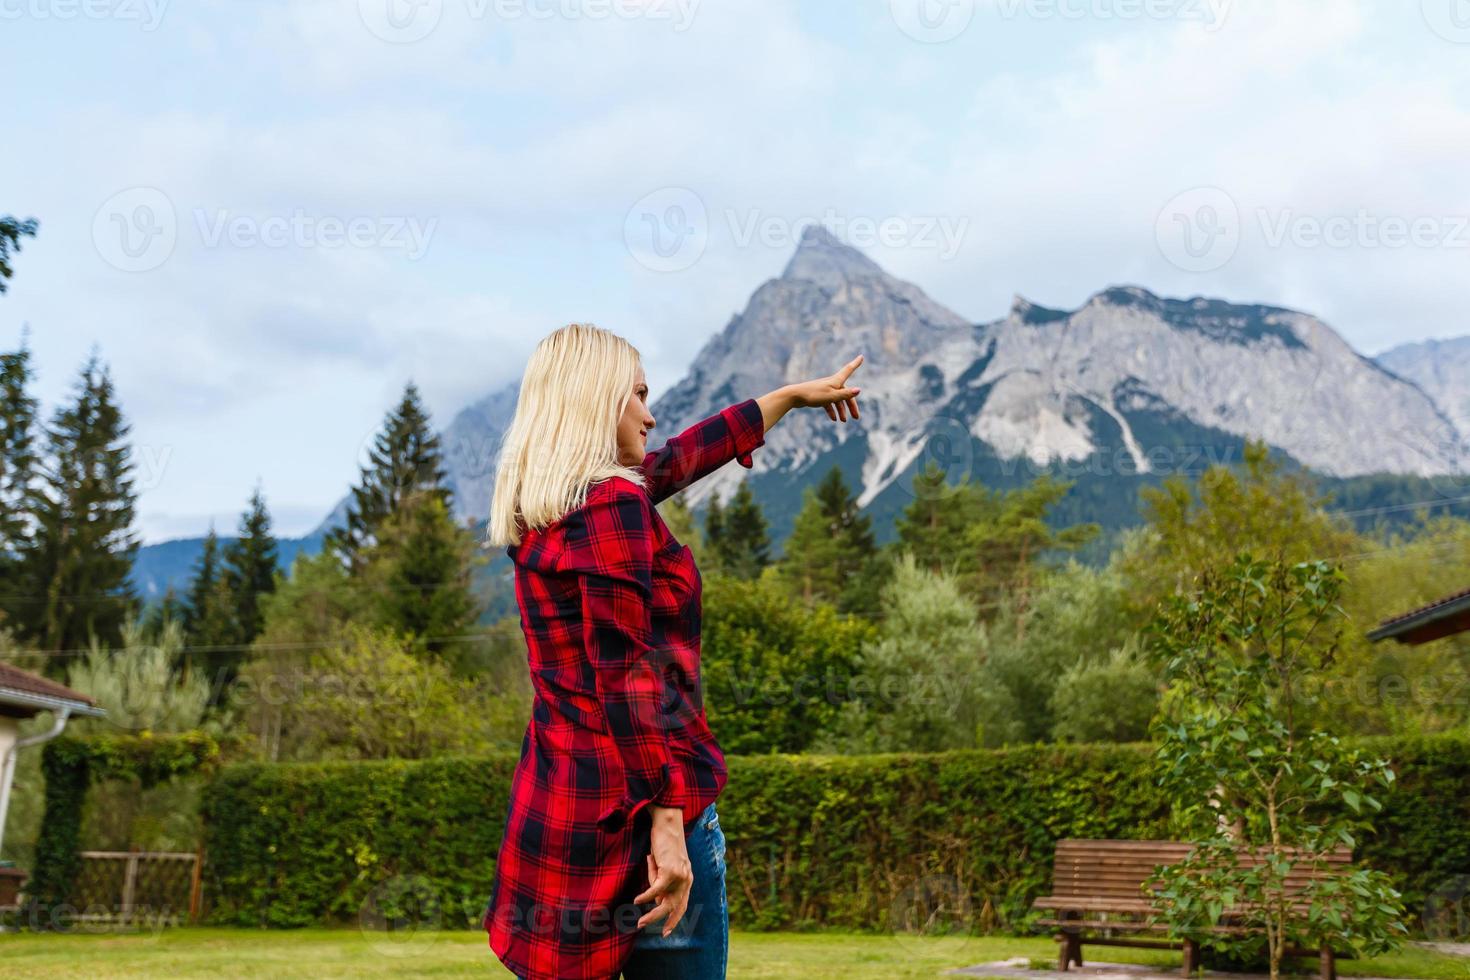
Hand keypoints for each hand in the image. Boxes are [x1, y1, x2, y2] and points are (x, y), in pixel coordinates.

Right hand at [635, 807, 693, 935]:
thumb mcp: (664, 865)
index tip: (665, 932)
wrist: (667, 822)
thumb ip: (662, 881)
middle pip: (675, 907)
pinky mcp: (670, 870)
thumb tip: (656, 900)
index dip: (674, 919)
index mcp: (688, 878)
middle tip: (645, 927)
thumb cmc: (664, 842)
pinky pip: (656, 889)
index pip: (682, 905)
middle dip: (661, 921)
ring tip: (640, 921)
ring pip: (665, 902)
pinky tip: (638, 900)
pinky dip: (646, 896)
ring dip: (651, 913)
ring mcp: (680, 875)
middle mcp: (687, 879)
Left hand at [786, 354, 862, 421]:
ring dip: (841, 410)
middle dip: (852, 405)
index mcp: (836, 381)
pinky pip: (828, 403)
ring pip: (837, 399)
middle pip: (846, 393)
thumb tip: (859, 390)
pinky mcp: (819, 395)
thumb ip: (845, 394)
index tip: (861, 356)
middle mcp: (832, 383)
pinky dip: (832, 410)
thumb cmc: (813, 395)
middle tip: (857, 417)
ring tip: (843, 420)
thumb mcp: (831, 396)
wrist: (794, 396)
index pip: (849, 369)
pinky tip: (834, 419)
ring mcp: (825, 389)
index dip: (856, 363)